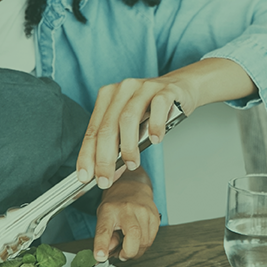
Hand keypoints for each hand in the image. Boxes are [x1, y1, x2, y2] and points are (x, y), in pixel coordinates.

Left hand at [80, 76, 196, 190]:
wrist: (182, 87)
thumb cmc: (154, 109)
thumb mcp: (133, 124)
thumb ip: (119, 144)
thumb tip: (110, 172)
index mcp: (108, 96)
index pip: (93, 130)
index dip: (87, 155)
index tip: (85, 176)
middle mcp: (123, 90)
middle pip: (108, 127)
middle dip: (104, 158)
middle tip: (106, 179)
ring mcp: (144, 88)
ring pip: (129, 118)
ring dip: (128, 146)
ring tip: (132, 163)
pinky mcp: (165, 90)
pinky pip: (158, 107)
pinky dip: (155, 126)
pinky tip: (155, 140)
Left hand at [94, 170, 160, 261]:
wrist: (132, 187)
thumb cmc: (116, 204)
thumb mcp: (103, 217)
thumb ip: (105, 237)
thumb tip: (105, 254)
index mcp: (110, 211)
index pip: (105, 230)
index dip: (102, 245)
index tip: (100, 256)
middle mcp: (128, 209)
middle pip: (134, 236)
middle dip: (128, 252)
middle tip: (122, 254)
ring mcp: (144, 212)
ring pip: (145, 241)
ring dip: (136, 250)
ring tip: (129, 245)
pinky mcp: (155, 216)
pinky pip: (152, 239)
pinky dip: (144, 244)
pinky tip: (138, 239)